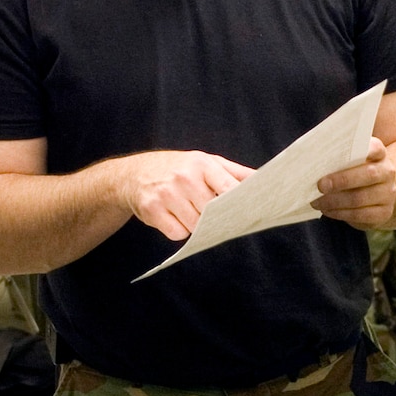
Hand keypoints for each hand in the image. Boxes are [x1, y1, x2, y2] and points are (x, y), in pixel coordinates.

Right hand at [117, 150, 254, 241]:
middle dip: (215, 216)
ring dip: (196, 224)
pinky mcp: (152, 211)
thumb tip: (262, 181)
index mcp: (202, 164)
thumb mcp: (206, 161)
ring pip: (196, 226)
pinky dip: (179, 230)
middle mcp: (184, 178)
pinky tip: (174, 217)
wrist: (133, 174)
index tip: (249, 212)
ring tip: (187, 209)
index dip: (239, 203)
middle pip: (213, 212)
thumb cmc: (177, 168)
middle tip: (211, 212)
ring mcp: (167, 195)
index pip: (229, 187)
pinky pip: (178, 234)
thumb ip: (235, 173)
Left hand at [313, 138, 395, 229]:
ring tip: (316, 202)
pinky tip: (327, 210)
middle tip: (320, 185)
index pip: (376, 148)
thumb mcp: (350, 162)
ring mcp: (388, 193)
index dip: (366, 149)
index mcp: (379, 154)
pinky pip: (360, 215)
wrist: (375, 194)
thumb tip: (314, 160)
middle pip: (368, 174)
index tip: (347, 152)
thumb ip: (338, 158)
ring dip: (335, 201)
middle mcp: (387, 172)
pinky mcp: (384, 213)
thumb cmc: (354, 172)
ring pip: (360, 198)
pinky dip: (340, 213)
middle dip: (342, 180)